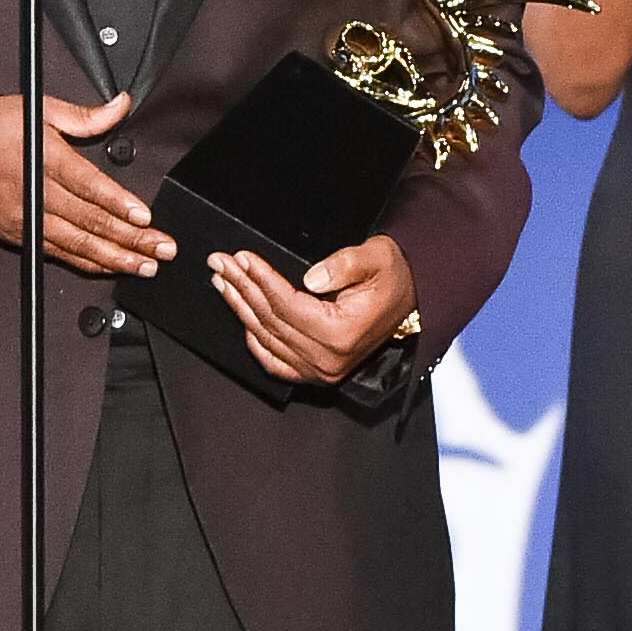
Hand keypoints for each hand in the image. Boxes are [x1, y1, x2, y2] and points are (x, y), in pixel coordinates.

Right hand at [0, 89, 171, 277]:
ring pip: (77, 244)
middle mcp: (38, 193)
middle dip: (131, 238)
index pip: (89, 185)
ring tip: (144, 265)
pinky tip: (109, 266)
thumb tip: (120, 105)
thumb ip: (85, 115)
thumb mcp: (40, 109)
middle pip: (90, 221)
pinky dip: (86, 262)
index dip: (119, 203)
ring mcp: (28, 218)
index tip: (145, 216)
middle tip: (161, 248)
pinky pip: (59, 253)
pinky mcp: (20, 234)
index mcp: (46, 159)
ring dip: (114, 257)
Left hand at [212, 231, 418, 389]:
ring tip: (223, 282)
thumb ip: (345, 264)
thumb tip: (312, 277)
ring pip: (267, 338)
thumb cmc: (392, 277)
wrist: (411, 299)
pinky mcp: (318, 373)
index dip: (260, 279)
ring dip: (241, 308)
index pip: (287, 303)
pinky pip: (276, 362)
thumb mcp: (377, 257)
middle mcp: (328, 359)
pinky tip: (242, 319)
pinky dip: (255, 342)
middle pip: (271, 320)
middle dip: (241, 287)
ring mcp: (322, 370)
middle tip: (220, 263)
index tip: (240, 257)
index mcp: (341, 333)